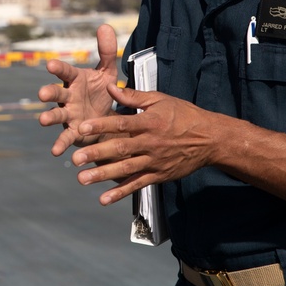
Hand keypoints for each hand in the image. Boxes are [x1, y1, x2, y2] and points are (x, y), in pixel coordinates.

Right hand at [38, 24, 120, 155]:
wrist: (107, 118)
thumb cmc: (102, 91)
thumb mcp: (107, 71)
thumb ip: (106, 51)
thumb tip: (105, 25)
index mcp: (75, 80)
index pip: (66, 72)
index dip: (58, 69)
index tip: (50, 65)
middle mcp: (68, 96)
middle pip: (56, 93)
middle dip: (48, 92)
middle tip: (41, 93)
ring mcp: (68, 114)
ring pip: (56, 115)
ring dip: (49, 117)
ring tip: (43, 121)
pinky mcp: (72, 131)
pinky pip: (64, 138)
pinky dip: (60, 144)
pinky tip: (56, 152)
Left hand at [69, 84, 225, 205]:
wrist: (210, 139)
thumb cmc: (184, 115)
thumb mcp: (161, 100)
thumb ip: (134, 96)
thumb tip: (110, 87)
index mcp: (150, 122)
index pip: (121, 124)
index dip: (101, 126)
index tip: (81, 128)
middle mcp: (151, 143)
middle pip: (120, 149)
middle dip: (97, 154)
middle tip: (75, 158)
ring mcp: (154, 161)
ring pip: (126, 169)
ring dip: (103, 175)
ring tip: (82, 179)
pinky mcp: (158, 175)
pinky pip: (137, 185)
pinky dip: (120, 192)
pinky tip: (103, 198)